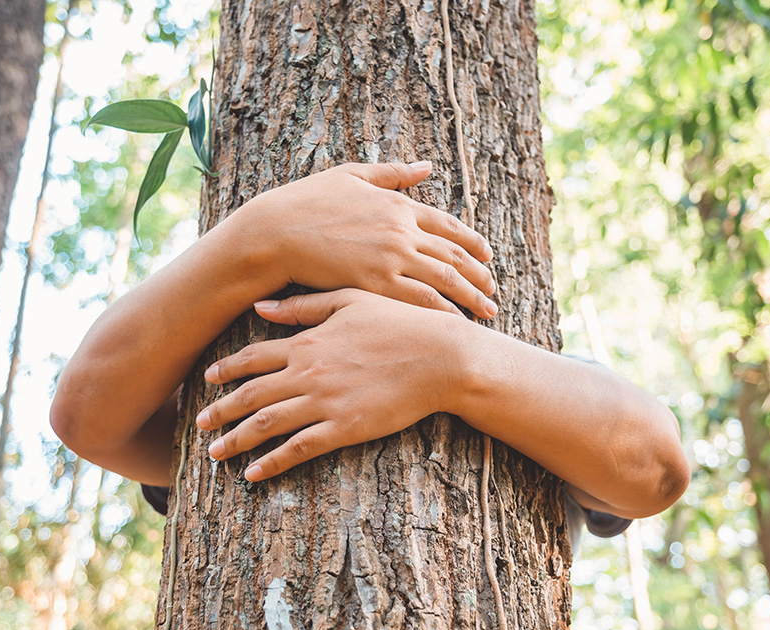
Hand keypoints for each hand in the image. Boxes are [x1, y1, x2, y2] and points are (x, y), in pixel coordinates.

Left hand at [195, 289, 469, 480]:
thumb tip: (260, 306)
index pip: (254, 357)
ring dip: (236, 440)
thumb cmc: (401, 323)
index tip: (208, 380)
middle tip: (200, 424)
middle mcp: (308, 373)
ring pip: (266, 425)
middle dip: (220, 411)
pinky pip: (298, 449)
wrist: (440, 357)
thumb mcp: (350, 301)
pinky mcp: (344, 429)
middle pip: (251, 395)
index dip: (227, 370)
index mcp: (308, 341)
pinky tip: (253, 474)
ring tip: (216, 453)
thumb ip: (303, 306)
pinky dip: (272, 463)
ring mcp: (324, 402)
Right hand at [242, 162, 498, 318]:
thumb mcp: (351, 176)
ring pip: (444, 281)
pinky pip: (420, 301)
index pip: (448, 225)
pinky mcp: (375, 283)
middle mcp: (401, 231)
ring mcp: (390, 257)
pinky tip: (455, 323)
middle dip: (478, 274)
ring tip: (487, 311)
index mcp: (398, 204)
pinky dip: (442, 313)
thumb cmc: (305, 202)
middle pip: (453, 255)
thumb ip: (392, 173)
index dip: (471, 242)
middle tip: (493, 289)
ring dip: (470, 297)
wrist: (275, 232)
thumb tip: (427, 166)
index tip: (487, 255)